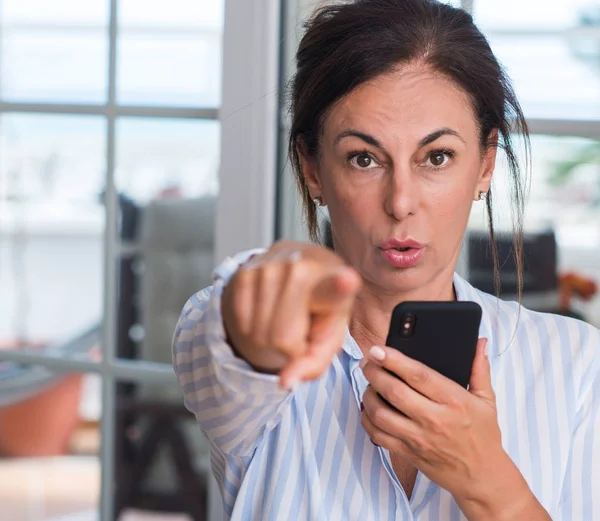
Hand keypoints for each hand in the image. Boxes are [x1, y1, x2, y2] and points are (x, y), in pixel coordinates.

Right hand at [222, 241, 361, 388]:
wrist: (298, 269)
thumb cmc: (320, 309)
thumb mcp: (328, 338)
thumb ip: (313, 363)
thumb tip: (285, 382)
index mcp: (334, 283)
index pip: (334, 288)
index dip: (341, 286)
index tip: (348, 279)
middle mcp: (300, 268)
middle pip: (282, 337)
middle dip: (289, 346)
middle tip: (300, 327)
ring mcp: (268, 268)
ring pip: (260, 334)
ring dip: (270, 339)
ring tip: (285, 317)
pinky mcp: (244, 273)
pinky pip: (243, 324)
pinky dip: (254, 328)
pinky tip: (268, 310)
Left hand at [360, 340, 548, 519]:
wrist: (482, 477)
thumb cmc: (483, 436)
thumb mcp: (487, 400)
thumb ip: (479, 369)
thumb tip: (479, 343)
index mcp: (454, 401)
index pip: (418, 375)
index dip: (394, 360)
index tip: (378, 349)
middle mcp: (435, 419)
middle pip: (394, 392)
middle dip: (375, 373)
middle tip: (368, 363)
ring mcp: (419, 438)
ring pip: (381, 414)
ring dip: (368, 396)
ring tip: (369, 385)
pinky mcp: (408, 453)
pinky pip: (378, 436)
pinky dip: (367, 420)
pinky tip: (369, 408)